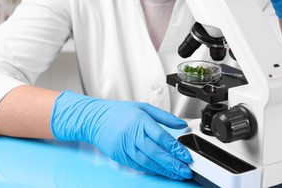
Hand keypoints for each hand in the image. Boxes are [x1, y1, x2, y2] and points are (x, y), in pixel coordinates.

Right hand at [50, 90, 192, 179]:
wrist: (94, 119)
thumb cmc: (118, 112)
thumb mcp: (143, 107)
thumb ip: (164, 116)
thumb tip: (181, 124)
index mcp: (140, 120)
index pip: (162, 137)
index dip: (176, 148)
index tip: (187, 156)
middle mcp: (132, 134)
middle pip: (156, 152)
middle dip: (173, 164)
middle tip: (186, 170)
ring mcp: (125, 146)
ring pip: (147, 162)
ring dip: (164, 170)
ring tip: (177, 174)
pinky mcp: (119, 156)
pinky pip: (137, 165)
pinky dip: (151, 170)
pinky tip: (161, 172)